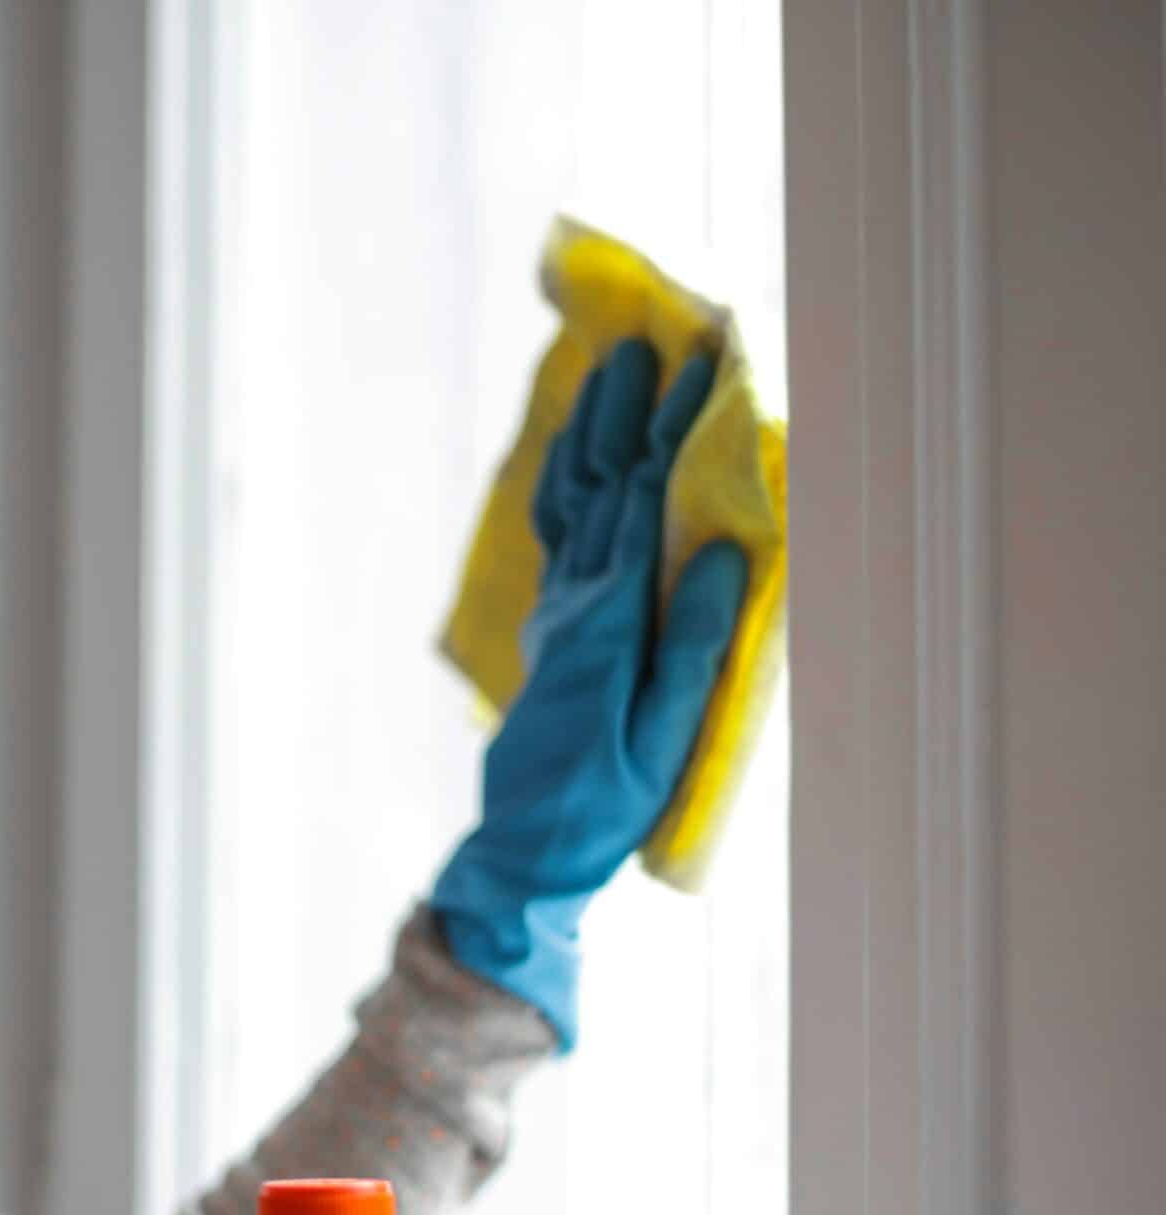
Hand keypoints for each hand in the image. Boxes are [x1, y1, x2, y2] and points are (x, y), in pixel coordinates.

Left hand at [431, 337, 747, 1049]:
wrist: (526, 846)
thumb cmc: (607, 803)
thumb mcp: (664, 734)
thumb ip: (691, 644)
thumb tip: (717, 551)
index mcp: (609, 620)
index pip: (641, 503)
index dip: (669, 431)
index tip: (700, 367)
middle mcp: (574, 603)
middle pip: (598, 485)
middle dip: (625, 411)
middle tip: (649, 340)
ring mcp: (556, 613)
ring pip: (568, 501)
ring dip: (588, 434)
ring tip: (607, 372)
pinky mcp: (552, 630)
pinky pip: (556, 534)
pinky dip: (566, 481)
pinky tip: (574, 456)